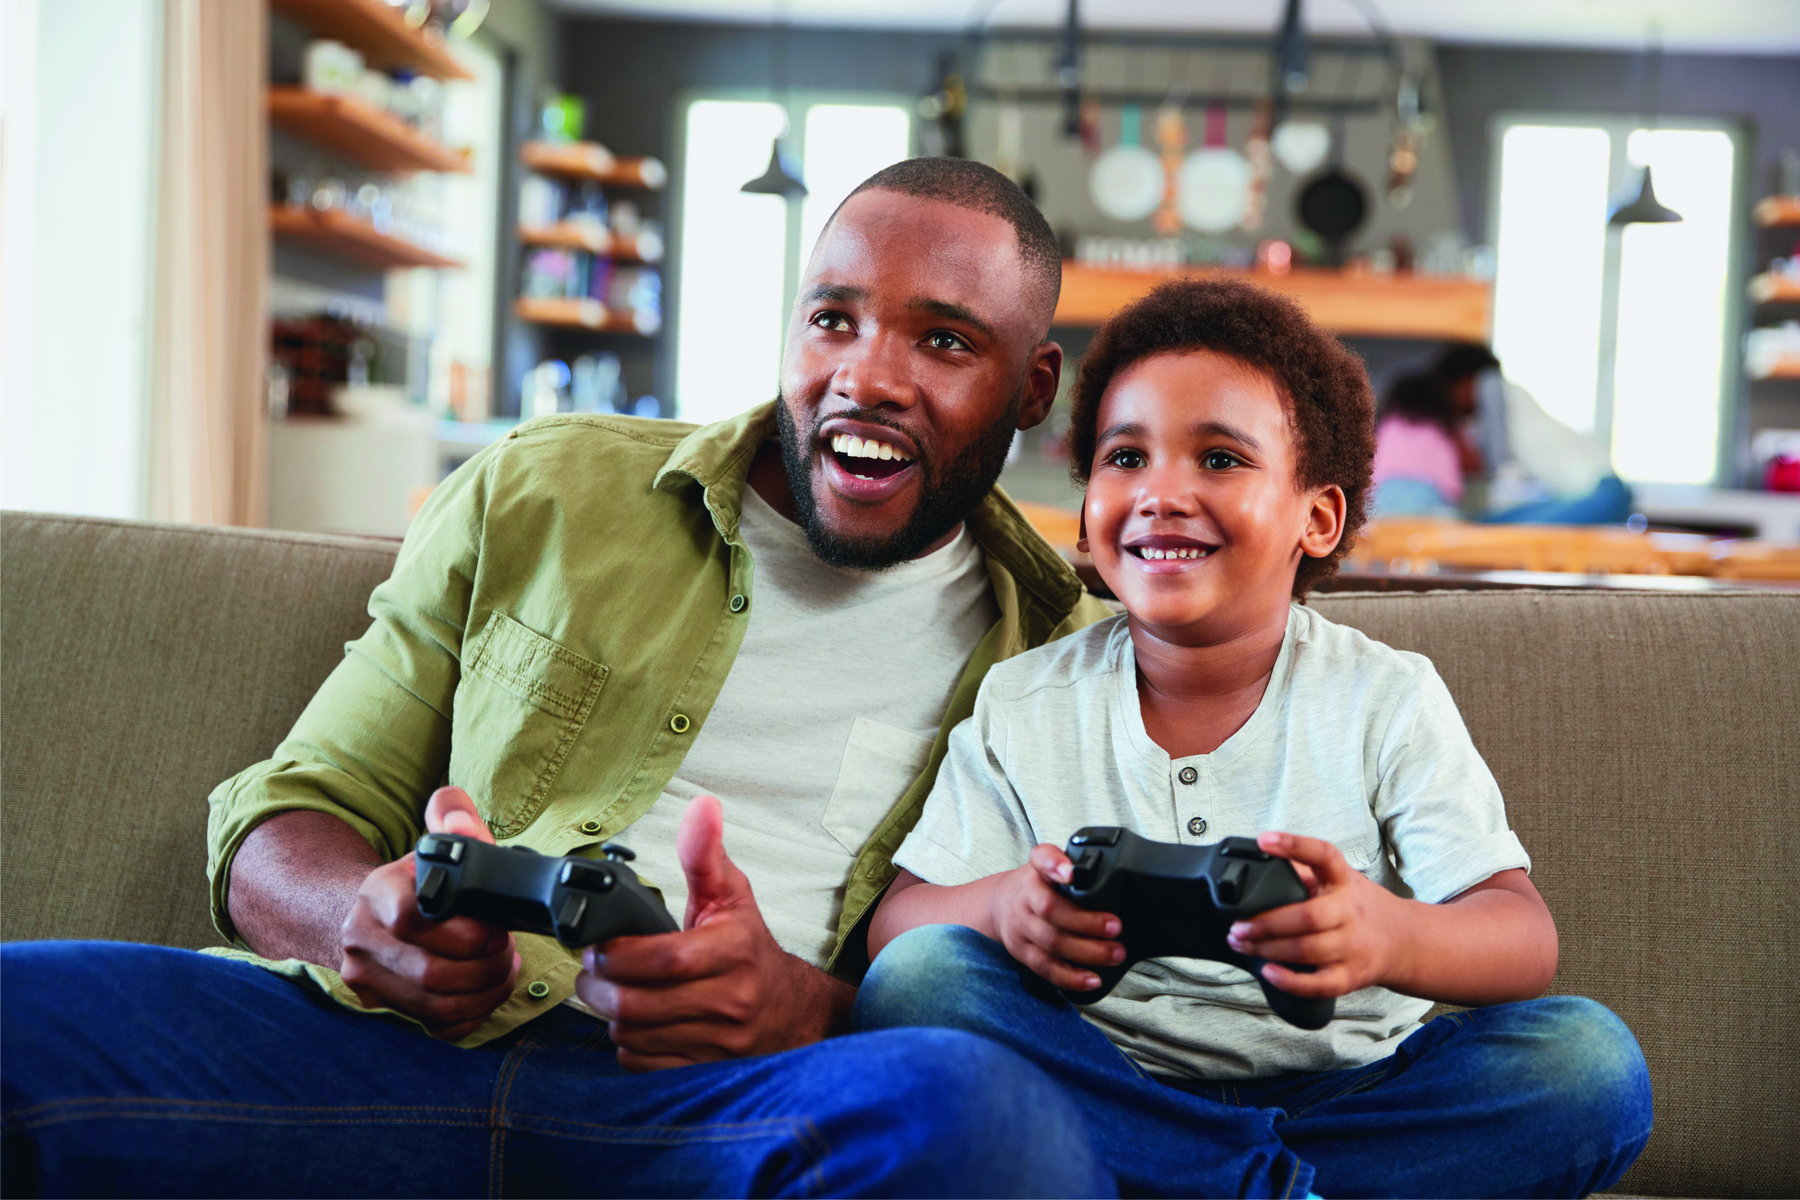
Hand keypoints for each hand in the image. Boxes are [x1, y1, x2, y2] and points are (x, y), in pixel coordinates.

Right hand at [338, 787, 519, 1040]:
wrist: (370, 918)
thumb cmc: (415, 885)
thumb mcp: (432, 846)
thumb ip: (452, 818)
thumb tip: (458, 818)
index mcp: (377, 893)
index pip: (412, 918)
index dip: (466, 931)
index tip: (495, 927)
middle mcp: (362, 940)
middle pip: (430, 972)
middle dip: (485, 966)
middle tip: (507, 950)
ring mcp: (368, 981)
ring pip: (435, 1006)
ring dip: (484, 992)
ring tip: (505, 969)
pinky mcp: (382, 1010)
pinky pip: (434, 1028)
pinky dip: (472, 1015)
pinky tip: (487, 992)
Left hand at [575, 795, 853, 1071]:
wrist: (792, 1010)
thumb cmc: (750, 948)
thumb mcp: (731, 894)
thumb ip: (705, 852)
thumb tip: (702, 806)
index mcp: (734, 951)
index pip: (664, 959)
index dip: (618, 956)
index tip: (599, 945)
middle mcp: (731, 1000)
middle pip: (638, 1004)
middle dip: (599, 987)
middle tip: (590, 970)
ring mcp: (720, 1041)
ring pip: (635, 1036)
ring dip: (609, 1016)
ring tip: (608, 993)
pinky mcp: (707, 1069)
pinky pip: (645, 1065)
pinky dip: (628, 1045)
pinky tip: (633, 1023)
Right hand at [988, 844, 1123, 991]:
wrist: (1000, 904)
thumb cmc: (1037, 885)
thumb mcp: (1050, 864)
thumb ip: (1073, 864)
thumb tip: (1102, 873)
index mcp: (1037, 872)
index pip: (1041, 859)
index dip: (1054, 864)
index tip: (1070, 872)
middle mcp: (1025, 898)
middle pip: (1051, 910)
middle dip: (1087, 922)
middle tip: (1116, 927)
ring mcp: (1021, 927)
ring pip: (1051, 942)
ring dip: (1086, 952)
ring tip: (1113, 954)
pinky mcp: (1022, 952)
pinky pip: (1045, 967)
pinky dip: (1070, 977)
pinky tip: (1092, 979)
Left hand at [1225, 831, 1400, 999]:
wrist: (1404, 941)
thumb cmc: (1358, 907)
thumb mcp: (1339, 880)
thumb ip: (1303, 870)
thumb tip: (1258, 858)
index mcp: (1344, 881)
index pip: (1323, 855)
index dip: (1294, 845)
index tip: (1264, 840)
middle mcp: (1351, 911)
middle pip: (1308, 915)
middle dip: (1266, 923)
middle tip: (1236, 926)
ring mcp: (1353, 946)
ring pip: (1308, 949)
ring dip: (1268, 949)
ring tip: (1241, 943)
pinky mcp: (1351, 976)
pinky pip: (1320, 985)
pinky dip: (1291, 981)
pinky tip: (1268, 971)